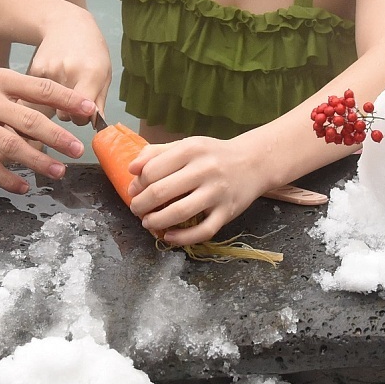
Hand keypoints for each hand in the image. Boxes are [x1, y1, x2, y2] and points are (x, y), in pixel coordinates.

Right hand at [0, 63, 96, 193]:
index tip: (89, 110)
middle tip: (78, 149)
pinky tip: (24, 186)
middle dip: (57, 136)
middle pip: (28, 120)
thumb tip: (58, 105)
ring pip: (10, 146)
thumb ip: (19, 90)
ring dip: (37, 160)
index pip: (39, 88)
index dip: (67, 99)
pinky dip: (7, 178)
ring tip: (58, 171)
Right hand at [27, 11, 111, 116]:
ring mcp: (49, 70)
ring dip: (54, 105)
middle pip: (63, 114)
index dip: (83, 119)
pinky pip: (36, 95)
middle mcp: (69, 72)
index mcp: (90, 74)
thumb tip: (98, 128)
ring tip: (62, 88)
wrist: (67, 24)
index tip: (84, 114)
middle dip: (68, 113)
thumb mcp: (104, 73)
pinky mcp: (33, 69)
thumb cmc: (91, 51)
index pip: (82, 115)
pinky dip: (41, 94)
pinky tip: (51, 80)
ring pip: (48, 107)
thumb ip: (100, 101)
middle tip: (73, 100)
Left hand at [127, 135, 268, 246]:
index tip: (134, 191)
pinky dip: (182, 238)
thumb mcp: (186, 146)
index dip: (137, 185)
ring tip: (148, 222)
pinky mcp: (227, 212)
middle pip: (161, 191)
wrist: (254, 162)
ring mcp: (217, 192)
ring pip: (179, 213)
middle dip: (140, 205)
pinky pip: (203, 231)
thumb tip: (131, 169)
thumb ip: (157, 153)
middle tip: (137, 209)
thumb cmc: (213, 155)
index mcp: (191, 150)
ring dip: (156, 222)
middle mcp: (205, 169)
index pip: (151, 170)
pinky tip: (169, 236)